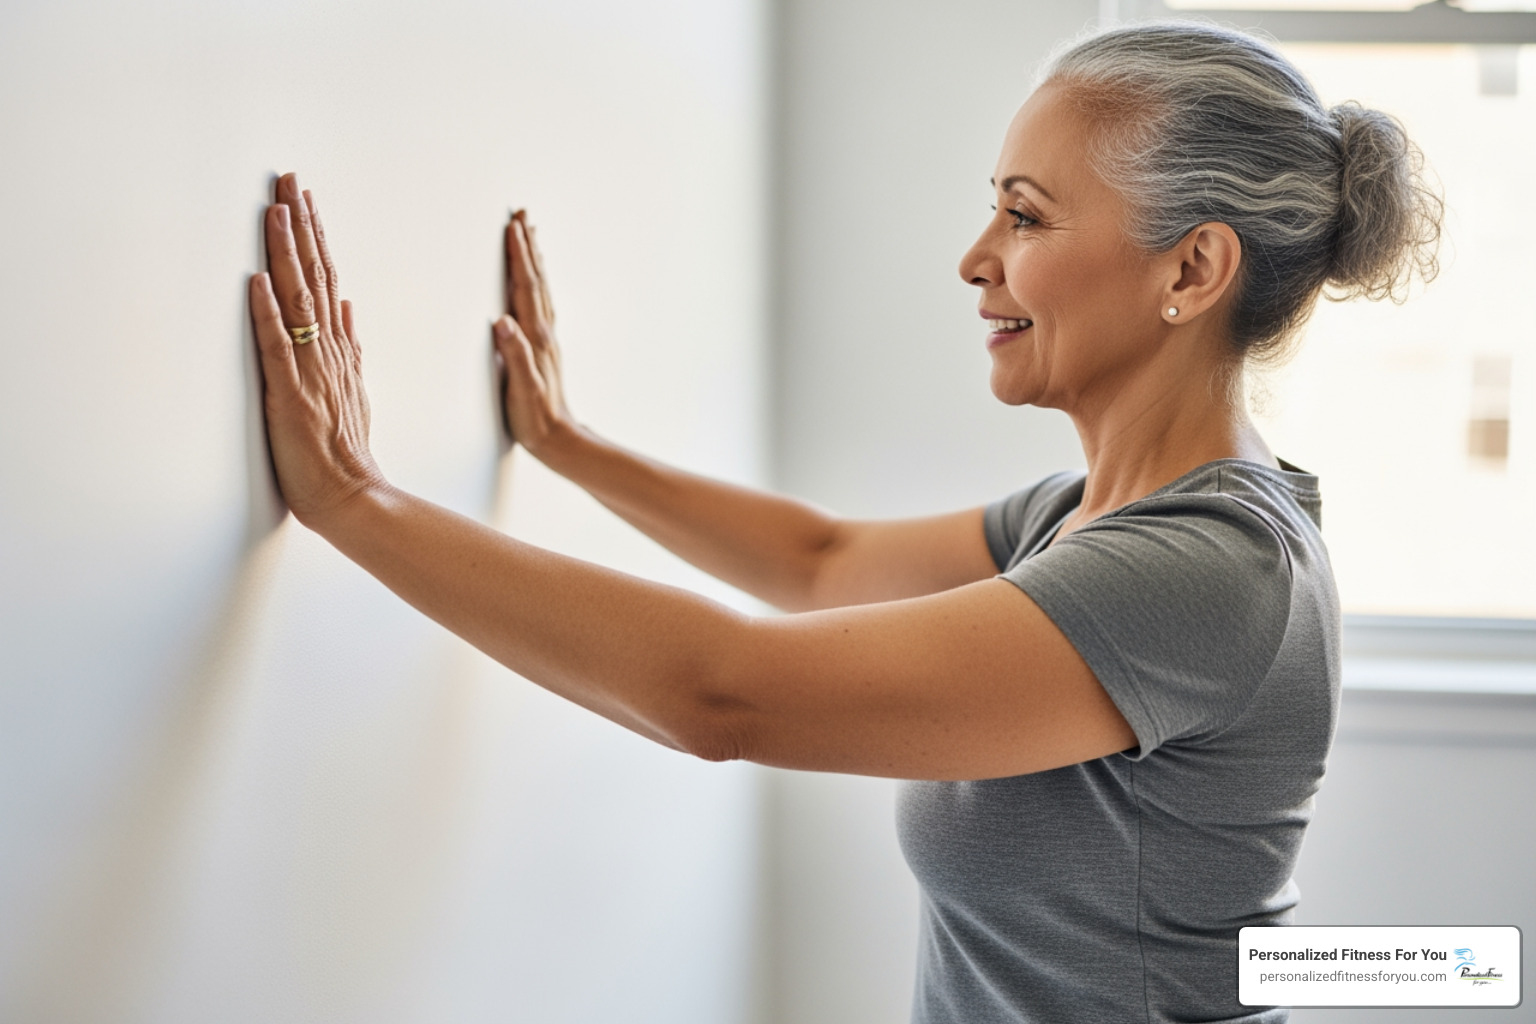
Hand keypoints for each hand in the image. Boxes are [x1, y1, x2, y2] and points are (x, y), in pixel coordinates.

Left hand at [249, 173, 386, 526]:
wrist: (354, 496)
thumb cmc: (346, 453)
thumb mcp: (355, 392)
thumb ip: (351, 348)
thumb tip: (348, 308)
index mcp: (339, 350)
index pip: (326, 280)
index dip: (314, 236)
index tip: (303, 198)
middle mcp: (327, 352)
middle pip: (314, 276)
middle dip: (300, 226)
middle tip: (288, 181)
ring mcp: (310, 371)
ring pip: (298, 301)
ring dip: (286, 253)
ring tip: (276, 211)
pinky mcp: (289, 396)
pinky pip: (277, 348)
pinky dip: (267, 314)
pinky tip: (256, 280)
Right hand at [494, 210, 572, 457]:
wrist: (558, 438)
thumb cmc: (534, 417)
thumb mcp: (521, 388)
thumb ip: (514, 355)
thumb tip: (503, 321)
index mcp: (534, 337)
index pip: (524, 286)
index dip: (518, 255)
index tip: (512, 226)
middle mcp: (543, 332)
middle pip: (535, 279)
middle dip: (527, 245)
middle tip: (522, 214)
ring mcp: (545, 338)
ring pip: (539, 287)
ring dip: (533, 258)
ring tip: (530, 234)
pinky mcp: (542, 346)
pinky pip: (539, 302)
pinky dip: (535, 282)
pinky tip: (533, 280)